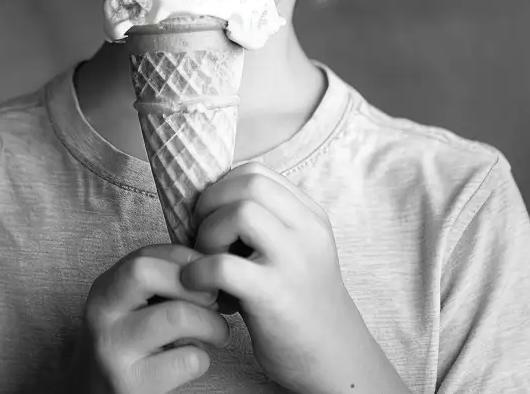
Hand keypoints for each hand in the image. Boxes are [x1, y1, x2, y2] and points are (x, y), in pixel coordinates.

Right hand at [80, 244, 230, 392]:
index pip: (146, 255)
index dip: (187, 259)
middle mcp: (101, 317)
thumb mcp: (135, 303)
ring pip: (176, 316)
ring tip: (218, 332)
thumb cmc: (133, 341)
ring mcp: (112, 352)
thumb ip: (164, 278)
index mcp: (104, 289)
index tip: (206, 276)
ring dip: (211, 323)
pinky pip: (185, 358)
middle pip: (149, 275)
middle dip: (195, 285)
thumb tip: (215, 265)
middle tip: (215, 301)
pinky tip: (194, 359)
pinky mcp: (130, 385)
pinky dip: (202, 357)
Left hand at [180, 166, 407, 393]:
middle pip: (249, 183)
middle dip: (210, 204)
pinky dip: (200, 271)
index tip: (208, 217)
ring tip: (203, 262)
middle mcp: (306, 229)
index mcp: (310, 215)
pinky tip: (197, 287)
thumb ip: (268, 227)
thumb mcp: (296, 253)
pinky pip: (225, 265)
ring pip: (240, 213)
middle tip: (200, 236)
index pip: (258, 172)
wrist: (332, 356)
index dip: (221, 188)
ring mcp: (293, 260)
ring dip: (208, 234)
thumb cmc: (301, 306)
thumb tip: (213, 208)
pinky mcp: (274, 294)